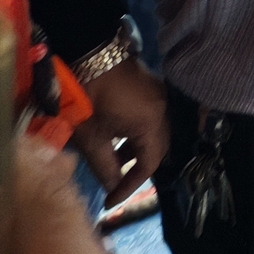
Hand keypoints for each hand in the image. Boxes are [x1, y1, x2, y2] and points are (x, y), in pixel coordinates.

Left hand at [70, 57, 168, 208]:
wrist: (90, 53)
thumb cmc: (89, 97)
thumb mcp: (92, 137)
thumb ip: (104, 167)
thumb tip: (112, 187)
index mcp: (152, 123)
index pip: (148, 165)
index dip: (130, 186)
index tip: (110, 200)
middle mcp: (164, 110)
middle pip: (158, 149)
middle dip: (137, 169)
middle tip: (116, 184)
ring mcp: (160, 97)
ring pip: (154, 134)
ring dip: (136, 151)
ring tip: (112, 162)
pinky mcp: (152, 89)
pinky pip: (151, 120)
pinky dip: (136, 134)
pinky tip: (117, 140)